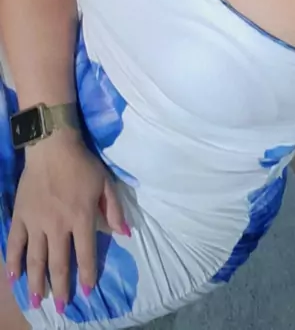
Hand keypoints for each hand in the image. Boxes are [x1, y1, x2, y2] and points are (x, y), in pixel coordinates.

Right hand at [6, 130, 127, 311]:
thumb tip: (124, 234)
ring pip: (36, 259)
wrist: (52, 146)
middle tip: (61, 306)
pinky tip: (13, 277)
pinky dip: (13, 261)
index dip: (88, 275)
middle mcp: (58, 225)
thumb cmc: (82, 164)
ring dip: (37, 282)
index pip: (85, 254)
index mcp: (81, 217)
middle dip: (61, 287)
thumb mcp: (105, 183)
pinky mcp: (20, 216)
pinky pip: (15, 243)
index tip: (87, 292)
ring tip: (36, 301)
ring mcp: (36, 222)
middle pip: (59, 263)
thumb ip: (115, 210)